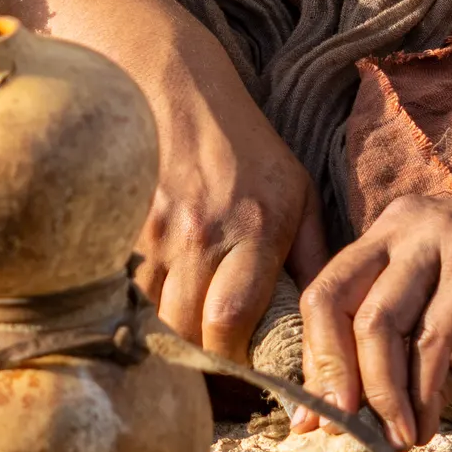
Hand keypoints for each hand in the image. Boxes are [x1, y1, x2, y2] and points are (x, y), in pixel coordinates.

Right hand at [0, 0, 316, 362]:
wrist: (170, 77)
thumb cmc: (242, 143)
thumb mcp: (295, 190)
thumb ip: (314, 258)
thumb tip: (334, 327)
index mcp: (259, 226)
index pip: (232, 323)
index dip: (230, 364)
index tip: (240, 374)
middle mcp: (204, 229)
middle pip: (185, 328)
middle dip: (195, 359)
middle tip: (207, 367)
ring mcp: (153, 224)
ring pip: (148, 313)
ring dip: (161, 333)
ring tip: (177, 338)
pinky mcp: (116, 217)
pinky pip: (120, 286)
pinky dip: (130, 304)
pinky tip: (142, 304)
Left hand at [300, 136, 451, 448]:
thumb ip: (415, 368)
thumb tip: (371, 425)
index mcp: (389, 235)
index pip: (325, 295)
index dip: (312, 361)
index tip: (309, 422)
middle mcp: (403, 226)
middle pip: (330, 300)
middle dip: (328, 375)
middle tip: (338, 432)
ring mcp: (440, 239)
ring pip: (376, 321)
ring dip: (378, 393)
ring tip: (393, 439)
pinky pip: (433, 337)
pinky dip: (421, 390)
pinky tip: (425, 426)